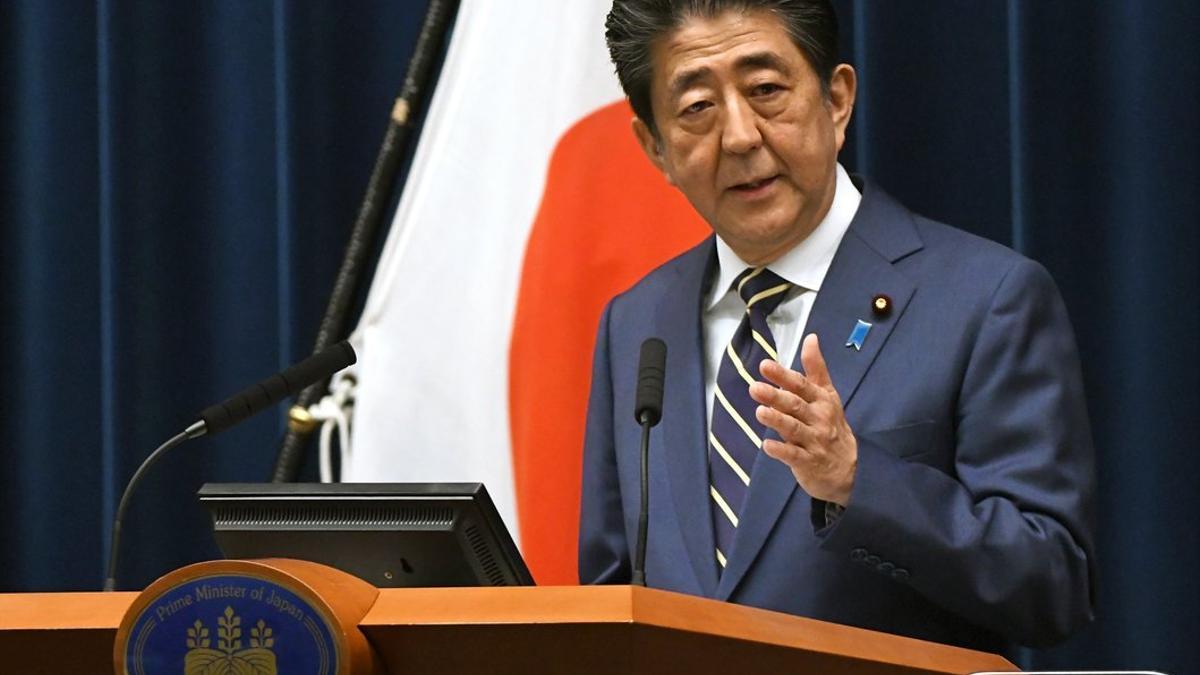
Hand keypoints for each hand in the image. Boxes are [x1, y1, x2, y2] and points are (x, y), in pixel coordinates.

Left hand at [749, 334, 856, 505]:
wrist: (850, 468)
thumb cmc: (832, 425)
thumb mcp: (828, 394)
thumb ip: (816, 368)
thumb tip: (810, 337)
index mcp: (821, 400)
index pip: (801, 385)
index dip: (783, 375)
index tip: (764, 365)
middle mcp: (819, 418)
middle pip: (795, 405)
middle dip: (775, 396)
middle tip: (755, 387)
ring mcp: (814, 441)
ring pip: (794, 429)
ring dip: (777, 420)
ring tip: (759, 411)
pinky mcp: (808, 462)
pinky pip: (794, 456)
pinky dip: (780, 451)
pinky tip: (766, 445)